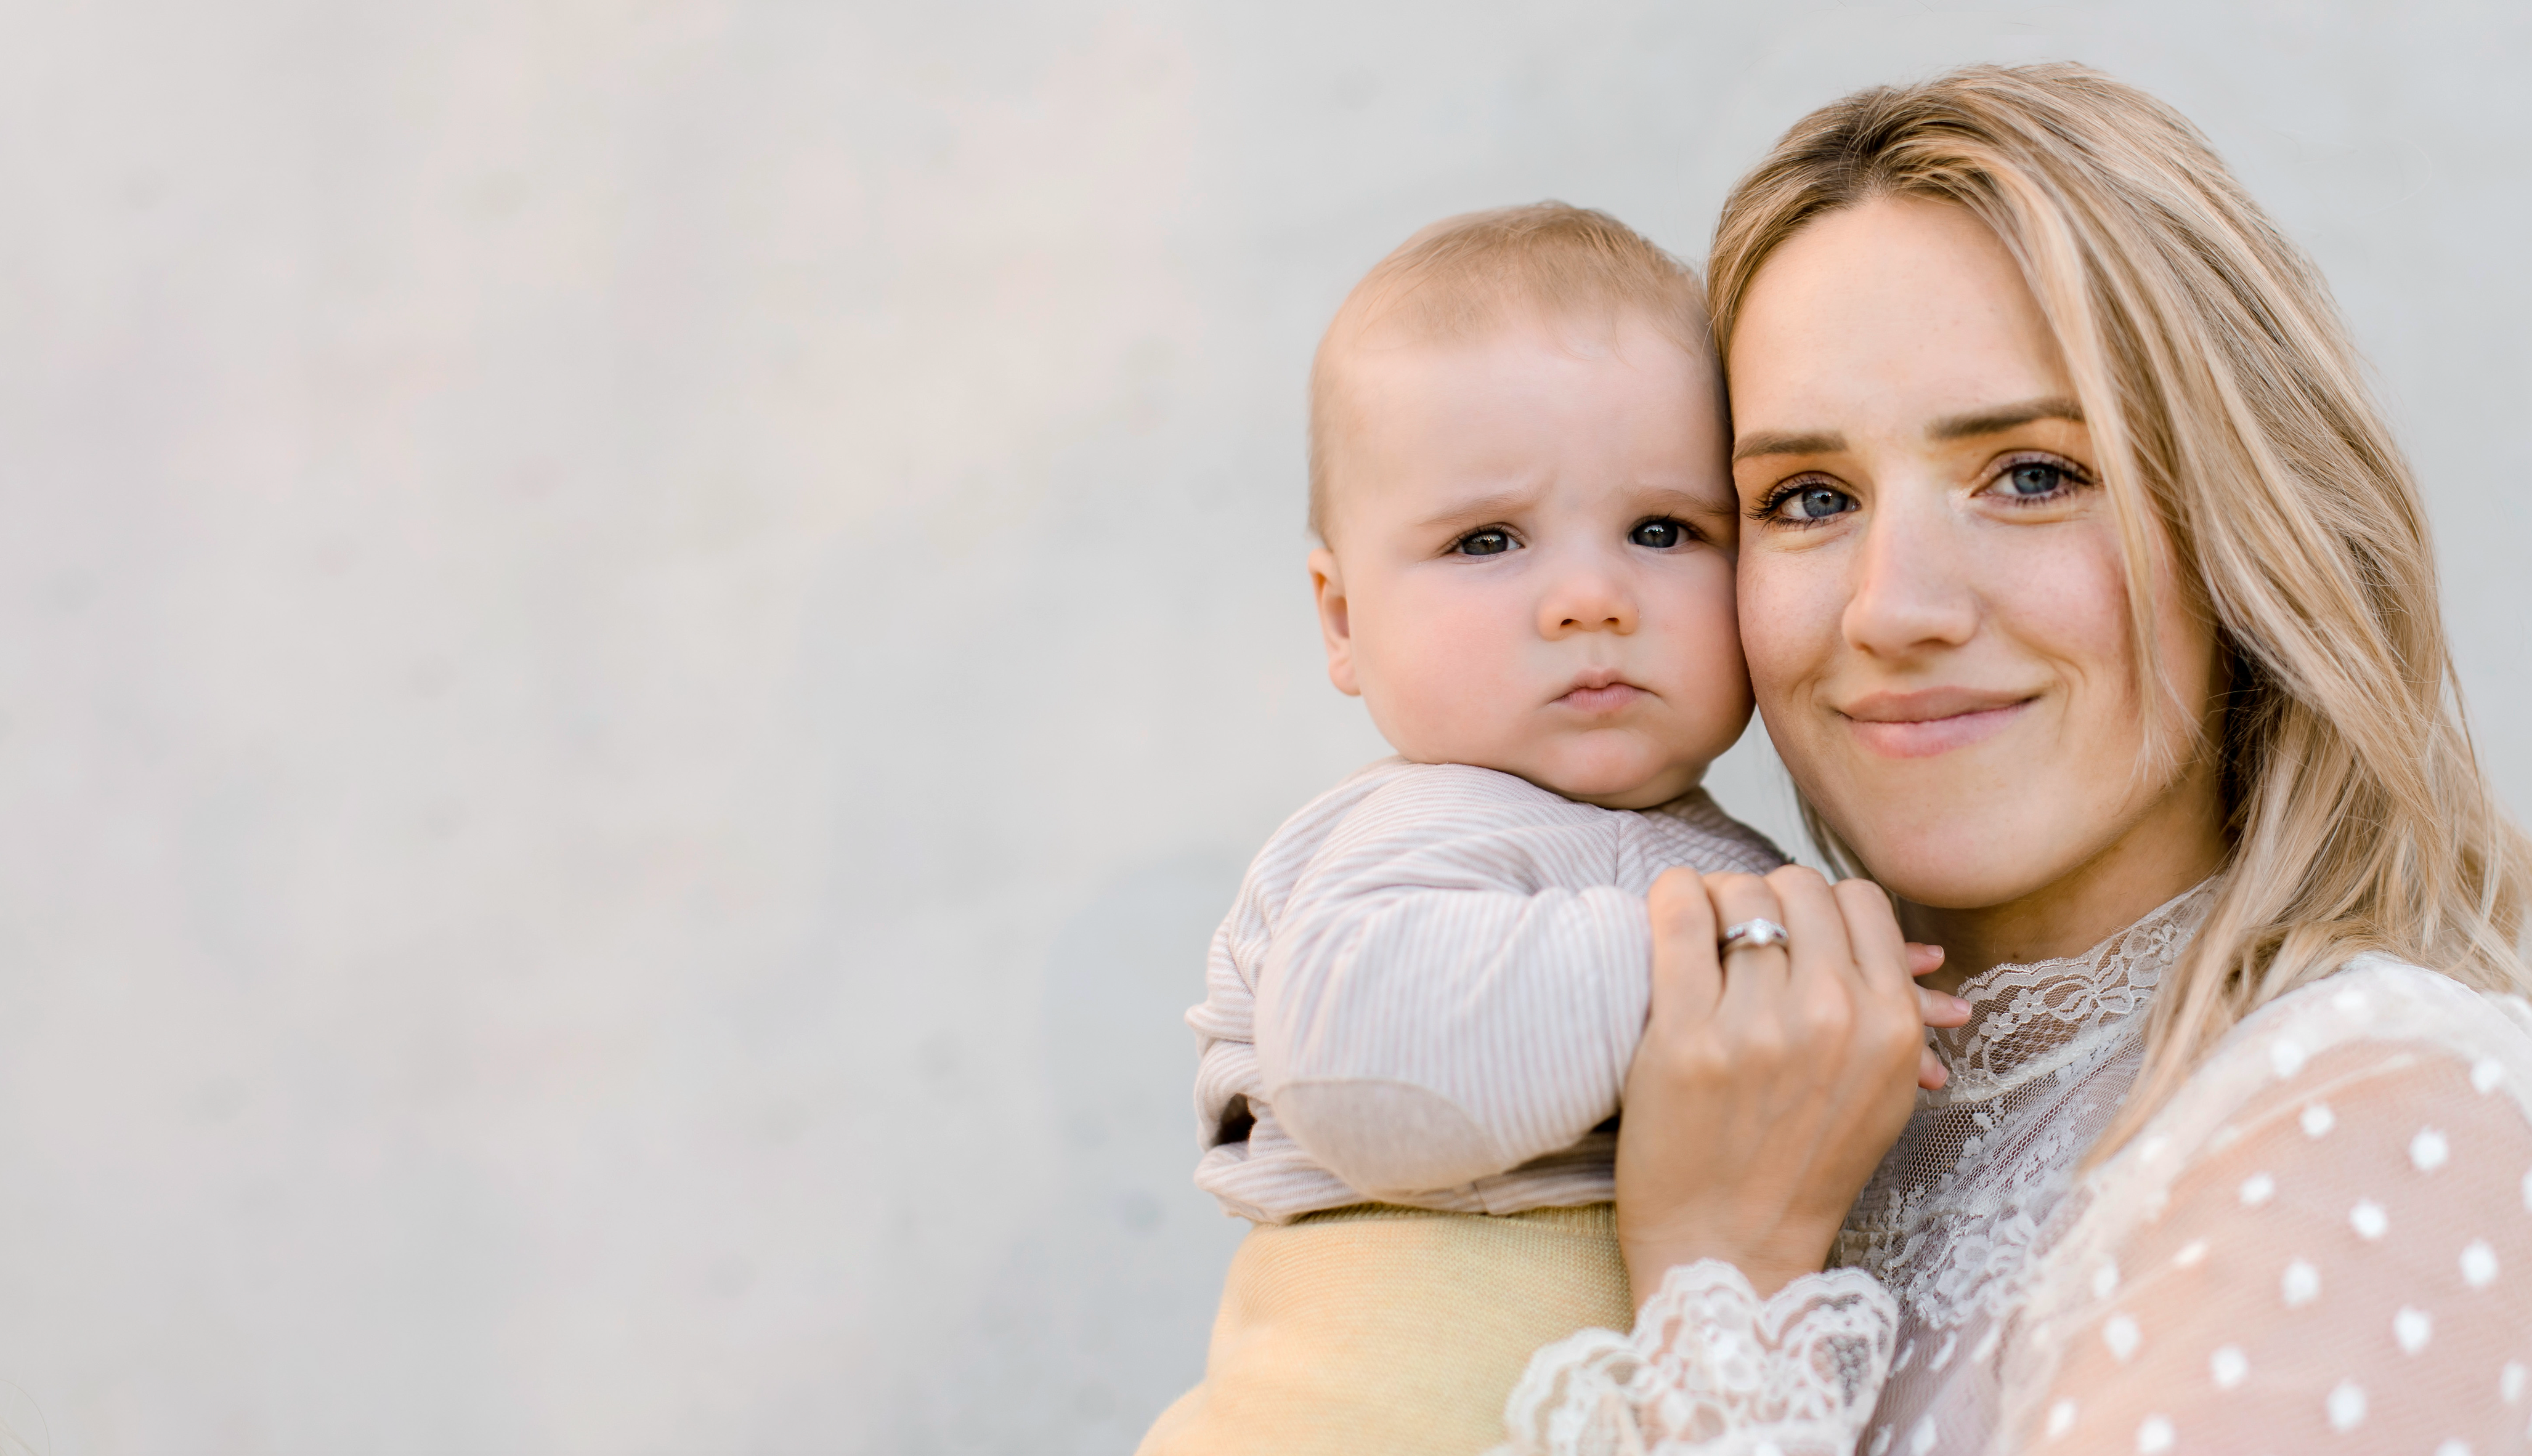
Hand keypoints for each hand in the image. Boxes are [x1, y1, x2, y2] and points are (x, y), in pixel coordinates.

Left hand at [1615, 866, 1965, 1303]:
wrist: (1729, 1248)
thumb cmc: (1799, 1172)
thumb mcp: (1878, 1097)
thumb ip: (1896, 1015)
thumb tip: (1928, 957)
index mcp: (1890, 1027)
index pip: (1861, 901)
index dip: (1821, 903)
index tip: (1793, 925)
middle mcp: (1833, 1017)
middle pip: (1799, 888)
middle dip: (1769, 894)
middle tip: (1744, 923)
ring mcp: (1758, 1027)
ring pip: (1740, 896)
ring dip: (1717, 899)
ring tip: (1703, 927)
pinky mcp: (1685, 1037)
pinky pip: (1678, 917)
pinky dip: (1673, 895)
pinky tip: (1671, 905)